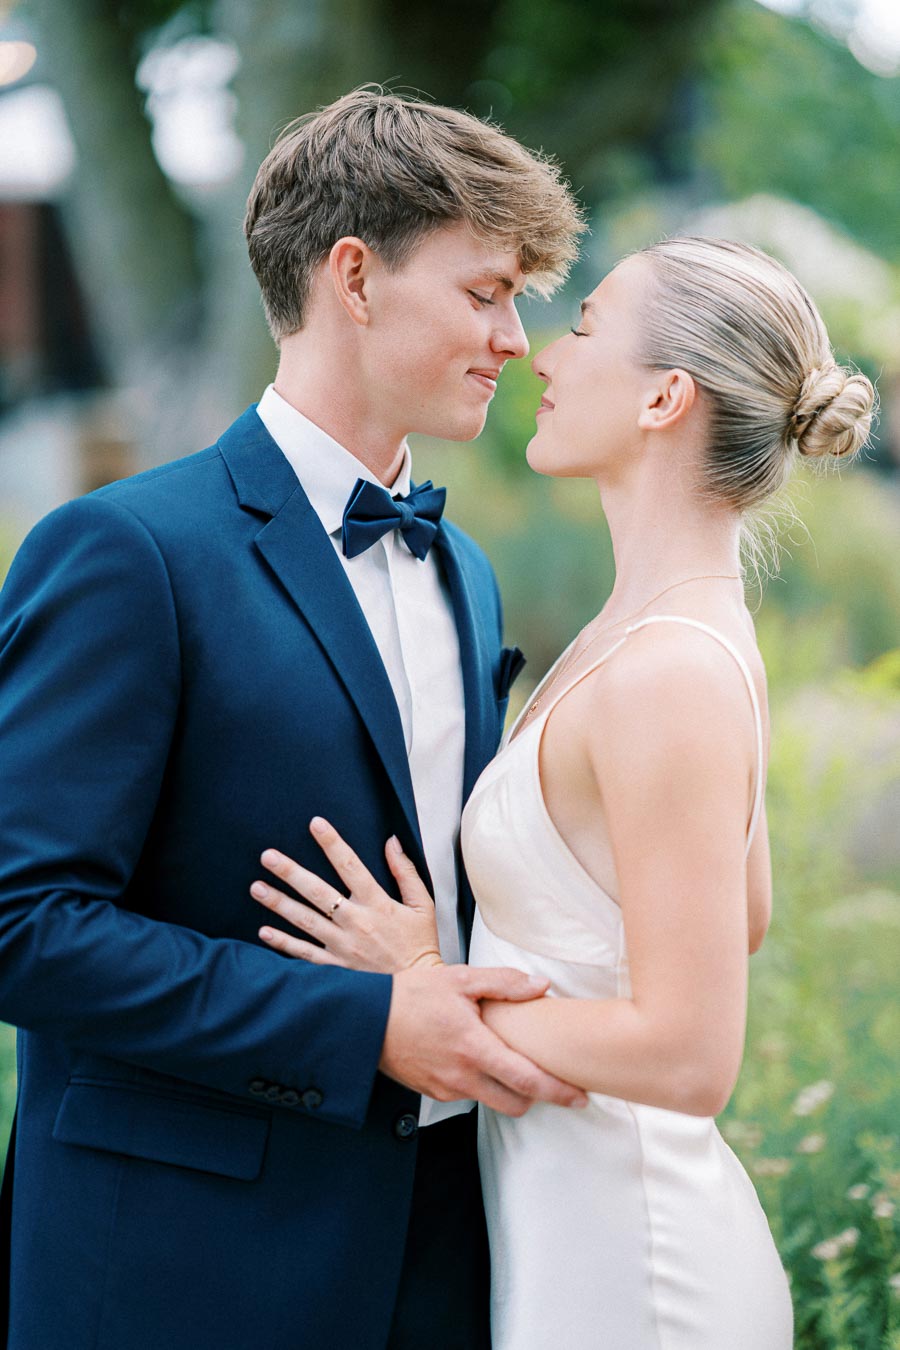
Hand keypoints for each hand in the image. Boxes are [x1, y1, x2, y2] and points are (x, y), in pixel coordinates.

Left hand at [251, 818, 441, 973]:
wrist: (417, 991)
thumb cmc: (419, 946)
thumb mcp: (422, 905)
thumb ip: (405, 872)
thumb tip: (392, 842)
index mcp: (377, 904)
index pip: (351, 866)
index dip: (332, 843)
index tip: (316, 824)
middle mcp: (356, 923)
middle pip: (317, 892)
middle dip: (291, 872)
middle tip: (268, 856)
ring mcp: (342, 947)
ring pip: (304, 921)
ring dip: (279, 903)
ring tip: (257, 888)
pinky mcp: (336, 967)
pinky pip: (304, 954)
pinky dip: (283, 943)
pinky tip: (264, 931)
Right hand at [381, 963, 588, 1115]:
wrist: (364, 1020)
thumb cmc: (410, 996)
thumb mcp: (459, 979)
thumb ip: (503, 983)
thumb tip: (540, 986)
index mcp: (474, 1048)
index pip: (527, 1080)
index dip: (559, 1092)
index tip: (580, 1096)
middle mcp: (462, 1076)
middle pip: (516, 1103)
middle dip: (538, 1096)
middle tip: (549, 1077)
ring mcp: (447, 1088)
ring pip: (493, 1101)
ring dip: (508, 1089)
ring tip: (511, 1062)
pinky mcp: (433, 1092)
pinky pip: (469, 1095)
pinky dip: (482, 1084)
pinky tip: (479, 1060)